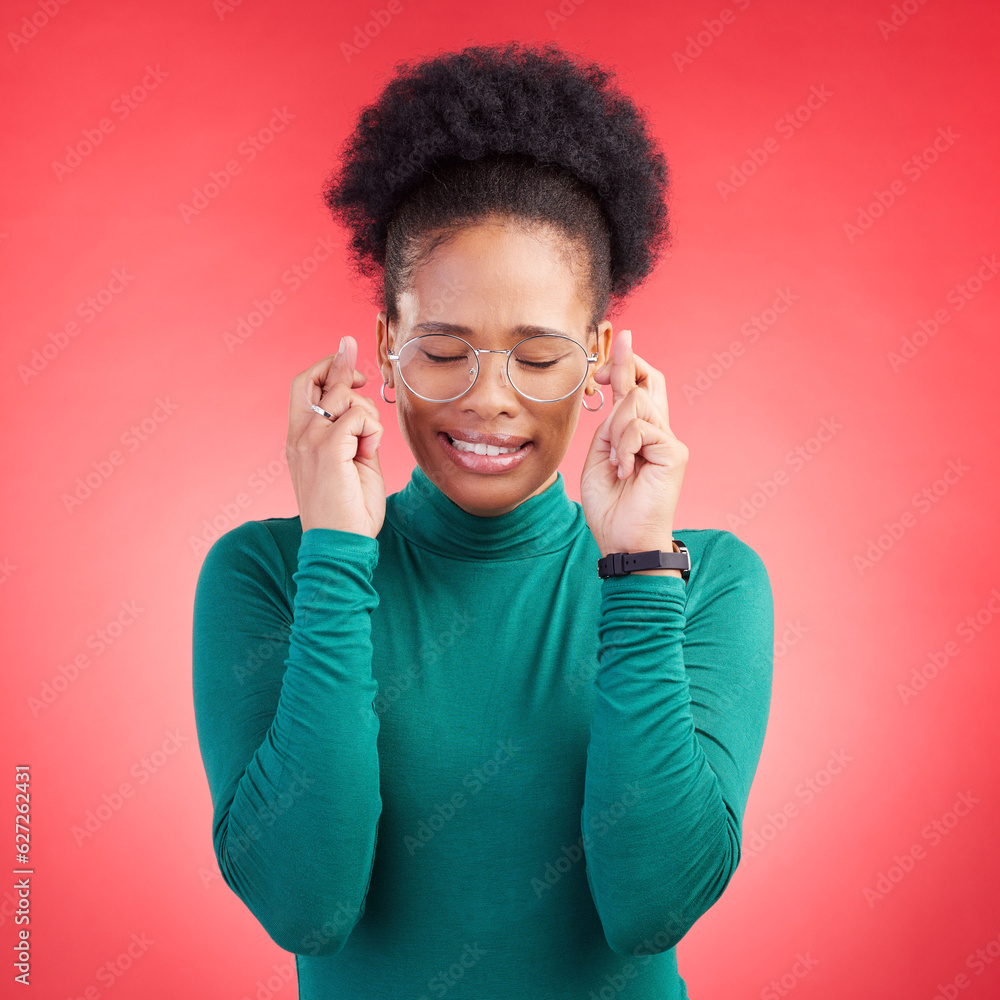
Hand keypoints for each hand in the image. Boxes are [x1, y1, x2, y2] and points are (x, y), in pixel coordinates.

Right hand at [286, 335, 386, 537]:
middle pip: (313, 378)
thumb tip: (363, 402)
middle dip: (340, 366)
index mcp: (300, 438)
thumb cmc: (349, 509)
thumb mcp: (352, 459)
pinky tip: (369, 452)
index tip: (355, 374)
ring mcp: (309, 440)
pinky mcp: (326, 449)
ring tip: (368, 445)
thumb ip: (354, 430)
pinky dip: (373, 430)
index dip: (328, 368)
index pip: (303, 386)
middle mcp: (299, 435)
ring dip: (367, 414)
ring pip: (344, 396)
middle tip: (365, 380)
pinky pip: (358, 416)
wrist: (341, 544)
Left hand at [580, 329, 687, 556]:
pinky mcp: (674, 453)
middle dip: (627, 366)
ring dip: (615, 430)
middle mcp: (660, 434)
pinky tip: (625, 468)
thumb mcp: (599, 458)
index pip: (642, 388)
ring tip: (616, 462)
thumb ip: (609, 428)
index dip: (628, 364)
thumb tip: (617, 397)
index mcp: (642, 436)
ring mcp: (669, 442)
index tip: (609, 355)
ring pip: (636, 404)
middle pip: (651, 381)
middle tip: (602, 371)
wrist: (624, 542)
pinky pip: (640, 428)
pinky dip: (624, 445)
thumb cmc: (611, 507)